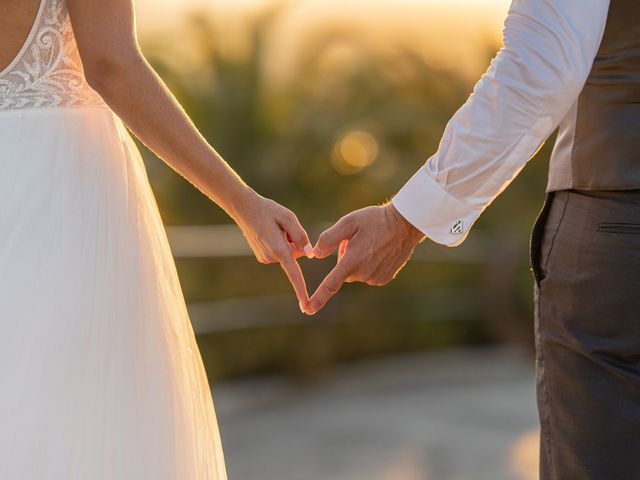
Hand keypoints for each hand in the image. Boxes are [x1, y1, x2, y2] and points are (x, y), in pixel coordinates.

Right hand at [233, 191, 313, 312]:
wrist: (244, 208)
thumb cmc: (268, 210)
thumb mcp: (288, 217)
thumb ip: (301, 236)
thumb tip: (310, 254)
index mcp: (279, 249)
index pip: (294, 274)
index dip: (302, 290)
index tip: (306, 306)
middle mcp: (271, 257)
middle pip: (296, 254)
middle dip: (296, 242)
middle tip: (283, 227)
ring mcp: (265, 258)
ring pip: (288, 253)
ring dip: (287, 241)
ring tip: (274, 228)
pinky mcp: (263, 256)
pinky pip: (280, 252)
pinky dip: (280, 243)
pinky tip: (270, 232)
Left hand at [305, 203, 424, 314]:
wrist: (404, 224)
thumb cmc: (374, 220)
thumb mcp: (348, 222)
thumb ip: (328, 239)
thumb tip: (315, 254)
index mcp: (351, 262)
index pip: (330, 285)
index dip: (317, 298)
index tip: (307, 310)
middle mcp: (364, 274)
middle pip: (344, 272)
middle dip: (346, 258)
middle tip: (357, 240)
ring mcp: (376, 278)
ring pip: (357, 273)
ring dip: (358, 261)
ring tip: (371, 243)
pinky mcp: (385, 278)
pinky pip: (369, 274)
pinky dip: (370, 264)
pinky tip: (379, 250)